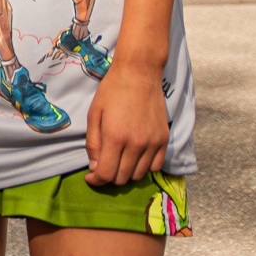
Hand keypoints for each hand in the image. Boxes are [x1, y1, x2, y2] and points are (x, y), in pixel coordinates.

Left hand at [83, 59, 168, 186]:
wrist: (139, 74)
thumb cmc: (111, 92)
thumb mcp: (94, 115)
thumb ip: (93, 144)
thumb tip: (95, 168)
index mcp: (115, 137)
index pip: (106, 174)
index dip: (96, 181)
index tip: (91, 178)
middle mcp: (136, 144)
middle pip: (122, 178)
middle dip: (109, 176)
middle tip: (103, 165)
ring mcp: (153, 143)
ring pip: (139, 175)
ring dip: (126, 172)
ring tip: (118, 160)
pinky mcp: (164, 140)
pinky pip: (156, 167)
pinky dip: (144, 167)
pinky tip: (135, 157)